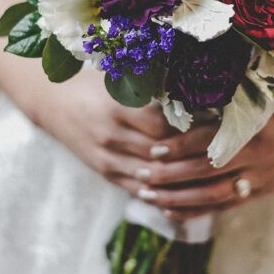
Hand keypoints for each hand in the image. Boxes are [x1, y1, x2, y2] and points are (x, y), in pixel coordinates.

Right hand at [32, 70, 223, 198]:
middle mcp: (111, 136)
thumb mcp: (120, 79)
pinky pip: (139, 191)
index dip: (189, 128)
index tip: (215, 124)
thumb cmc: (94, 84)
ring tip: (211, 171)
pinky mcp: (106, 173)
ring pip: (153, 177)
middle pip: (160, 153)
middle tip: (221, 151)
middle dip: (192, 154)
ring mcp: (107, 158)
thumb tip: (196, 92)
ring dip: (182, 177)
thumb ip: (153, 88)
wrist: (52, 101)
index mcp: (116, 108)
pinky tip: (188, 191)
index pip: (162, 126)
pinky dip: (164, 193)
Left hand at [139, 80, 273, 220]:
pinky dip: (198, 211)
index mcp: (255, 128)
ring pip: (213, 194)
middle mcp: (257, 156)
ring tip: (149, 196)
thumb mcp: (263, 98)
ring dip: (178, 197)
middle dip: (171, 175)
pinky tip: (173, 213)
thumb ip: (230, 106)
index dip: (179, 146)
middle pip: (206, 171)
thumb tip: (185, 104)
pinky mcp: (264, 191)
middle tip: (142, 176)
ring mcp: (261, 178)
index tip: (153, 148)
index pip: (209, 140)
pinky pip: (226, 206)